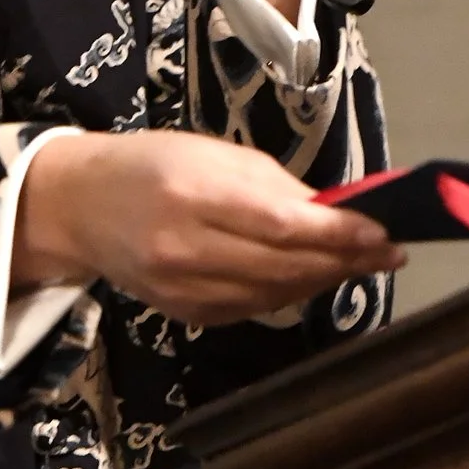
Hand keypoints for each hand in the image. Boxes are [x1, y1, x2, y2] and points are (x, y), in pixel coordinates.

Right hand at [12, 129, 402, 325]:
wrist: (79, 207)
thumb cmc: (152, 165)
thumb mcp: (211, 154)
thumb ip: (274, 185)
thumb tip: (337, 212)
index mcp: (194, 197)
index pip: (282, 225)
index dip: (339, 234)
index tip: (384, 232)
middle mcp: (187, 250)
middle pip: (285, 266)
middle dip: (345, 260)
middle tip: (389, 251)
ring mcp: (184, 290)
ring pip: (275, 294)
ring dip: (324, 278)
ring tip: (359, 261)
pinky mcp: (185, 314)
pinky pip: (253, 308)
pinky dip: (288, 292)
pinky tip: (310, 275)